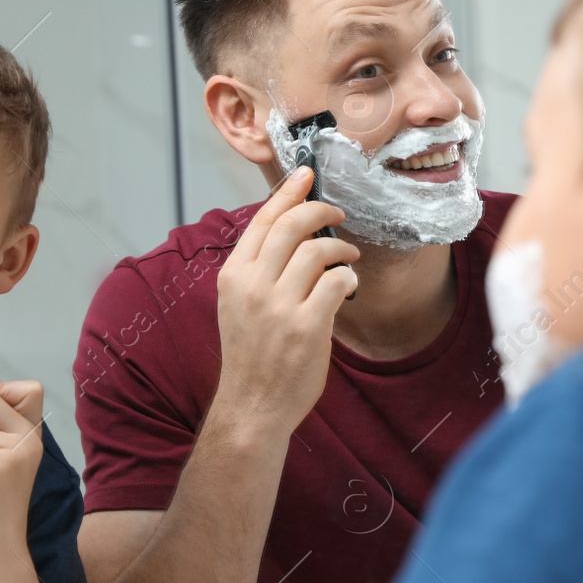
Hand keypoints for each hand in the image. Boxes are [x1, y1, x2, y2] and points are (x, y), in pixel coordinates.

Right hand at [215, 167, 360, 431]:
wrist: (252, 407)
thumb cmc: (252, 356)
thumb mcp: (239, 305)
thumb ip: (258, 270)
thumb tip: (292, 230)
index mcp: (233, 276)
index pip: (262, 220)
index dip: (287, 192)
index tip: (306, 174)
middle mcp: (252, 286)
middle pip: (291, 226)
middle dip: (320, 210)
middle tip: (338, 214)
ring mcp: (278, 307)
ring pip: (316, 250)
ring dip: (340, 249)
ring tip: (348, 258)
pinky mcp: (305, 327)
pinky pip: (336, 283)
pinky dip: (348, 279)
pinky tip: (347, 287)